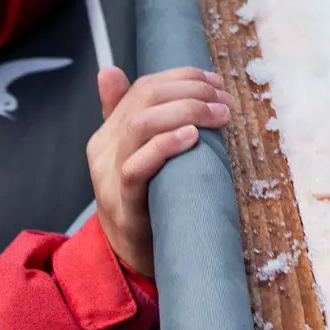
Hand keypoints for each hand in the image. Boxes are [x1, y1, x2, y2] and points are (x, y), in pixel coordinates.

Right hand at [88, 66, 233, 277]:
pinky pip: (135, 167)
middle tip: (225, 101)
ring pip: (140, 125)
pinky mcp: (123, 204)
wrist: (134, 258)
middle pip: (146, 100)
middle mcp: (104, 149)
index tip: (216, 82)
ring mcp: (109, 177)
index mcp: (109, 132)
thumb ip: (135, 115)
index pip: (145, 87)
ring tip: (219, 116)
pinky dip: (166, 145)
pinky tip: (192, 137)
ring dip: (187, 111)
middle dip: (192, 91)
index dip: (184, 78)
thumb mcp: (141, 152)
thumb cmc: (148, 197)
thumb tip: (109, 71)